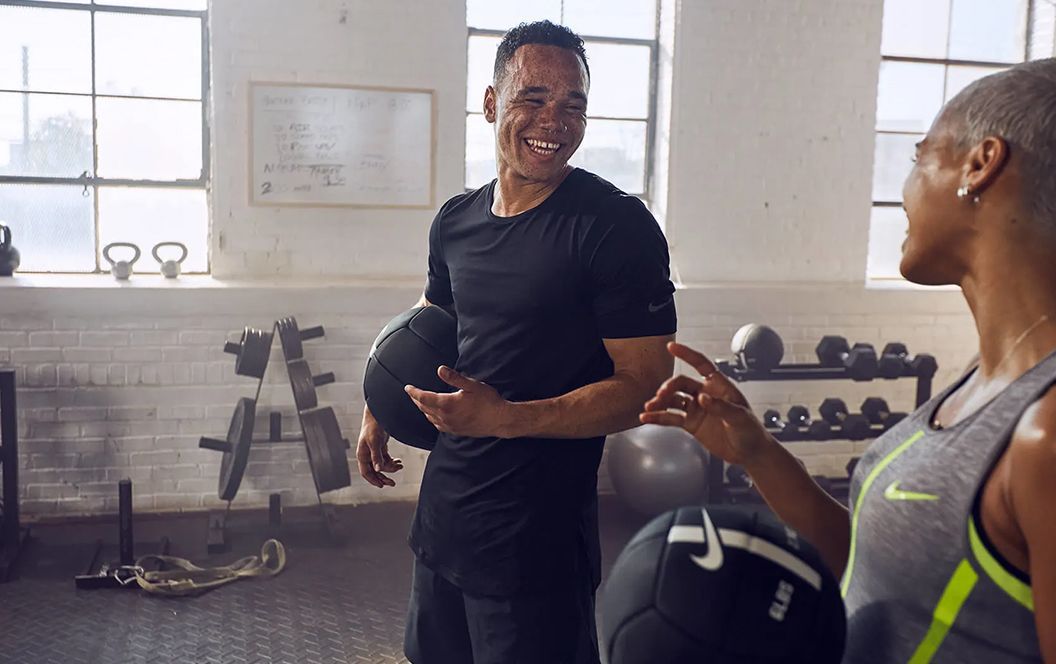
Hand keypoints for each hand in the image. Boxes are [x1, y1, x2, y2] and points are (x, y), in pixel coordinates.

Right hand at [356, 411, 402, 487]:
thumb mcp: (375, 442)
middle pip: (374, 471)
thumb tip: (378, 469)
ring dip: (391, 468)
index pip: (366, 472)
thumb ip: (377, 456)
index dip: (373, 480)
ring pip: (382, 465)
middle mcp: (367, 455)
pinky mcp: (380, 447)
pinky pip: (386, 459)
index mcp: (362, 455)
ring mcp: (374, 451)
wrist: (378, 414)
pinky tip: (399, 462)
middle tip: (393, 484)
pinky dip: (392, 462)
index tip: (382, 486)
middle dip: (383, 477)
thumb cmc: (373, 427)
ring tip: (400, 466)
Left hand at [405, 366, 511, 437]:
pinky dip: (431, 419)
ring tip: (420, 403)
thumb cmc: (488, 401)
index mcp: (447, 404)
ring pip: (430, 417)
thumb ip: (454, 378)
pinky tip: (434, 417)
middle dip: (416, 399)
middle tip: (411, 393)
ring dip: (423, 409)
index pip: (423, 398)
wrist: (500, 420)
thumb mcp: (471, 385)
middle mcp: (445, 417)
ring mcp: (450, 425)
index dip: (413, 392)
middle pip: (424, 408)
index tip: (407, 387)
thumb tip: (440, 369)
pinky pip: (438, 425)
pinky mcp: (456, 431)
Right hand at [640, 341, 772, 466]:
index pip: (701, 365)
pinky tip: (647, 418)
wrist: (749, 452)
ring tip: (649, 408)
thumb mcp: (740, 417)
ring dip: (659, 402)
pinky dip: (658, 417)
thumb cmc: (751, 430)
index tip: (671, 347)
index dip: (687, 355)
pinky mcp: (691, 424)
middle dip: (668, 387)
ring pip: (673, 400)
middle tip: (661, 396)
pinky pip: (671, 418)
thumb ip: (721, 406)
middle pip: (681, 383)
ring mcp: (696, 408)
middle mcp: (705, 394)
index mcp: (719, 385)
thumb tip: (702, 397)